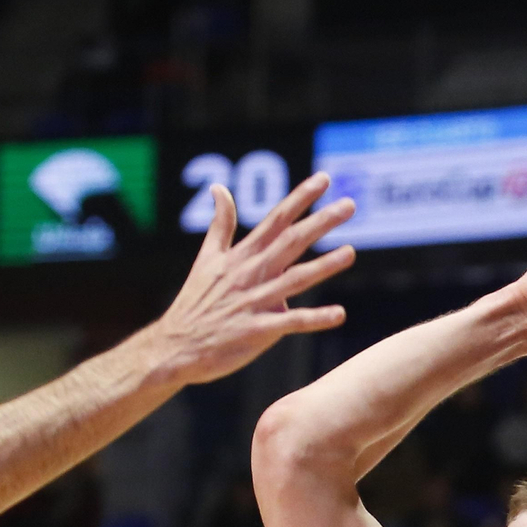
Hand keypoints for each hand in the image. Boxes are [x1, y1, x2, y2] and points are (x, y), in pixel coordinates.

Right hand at [148, 172, 355, 384]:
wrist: (175, 347)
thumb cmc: (195, 303)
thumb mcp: (205, 258)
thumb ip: (220, 224)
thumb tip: (219, 188)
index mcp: (242, 256)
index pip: (276, 219)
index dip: (300, 198)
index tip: (324, 179)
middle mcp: (251, 274)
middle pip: (291, 242)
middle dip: (320, 222)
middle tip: (350, 205)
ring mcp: (255, 302)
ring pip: (295, 279)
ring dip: (324, 266)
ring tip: (350, 253)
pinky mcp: (257, 330)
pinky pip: (291, 323)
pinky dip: (315, 319)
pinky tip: (339, 314)